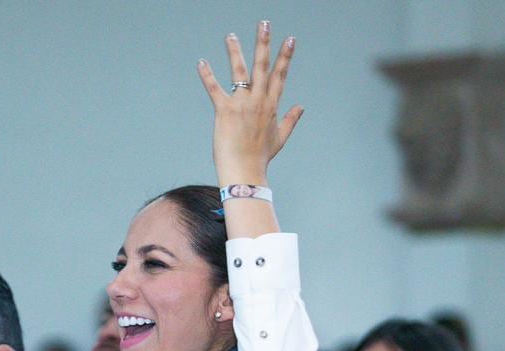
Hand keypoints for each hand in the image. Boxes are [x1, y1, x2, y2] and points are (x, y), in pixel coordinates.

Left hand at [197, 21, 302, 184]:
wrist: (245, 171)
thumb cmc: (260, 157)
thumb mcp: (280, 137)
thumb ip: (291, 119)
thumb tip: (302, 107)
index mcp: (271, 105)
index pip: (280, 75)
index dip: (285, 56)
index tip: (290, 39)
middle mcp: (259, 101)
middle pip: (263, 66)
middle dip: (264, 43)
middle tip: (264, 24)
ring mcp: (242, 104)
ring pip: (240, 72)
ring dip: (235, 52)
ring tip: (231, 36)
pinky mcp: (225, 111)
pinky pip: (215, 89)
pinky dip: (207, 75)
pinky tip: (202, 62)